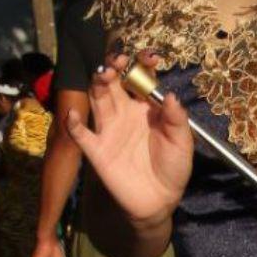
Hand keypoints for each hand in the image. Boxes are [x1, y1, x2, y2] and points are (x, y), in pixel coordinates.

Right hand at [67, 53, 193, 226]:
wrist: (160, 200)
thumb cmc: (173, 167)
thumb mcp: (182, 142)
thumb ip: (177, 119)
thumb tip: (170, 95)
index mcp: (147, 107)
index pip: (140, 78)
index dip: (142, 63)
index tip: (149, 57)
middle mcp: (125, 112)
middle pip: (114, 82)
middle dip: (113, 67)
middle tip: (117, 62)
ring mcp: (109, 129)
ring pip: (97, 98)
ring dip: (96, 83)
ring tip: (103, 74)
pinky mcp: (97, 150)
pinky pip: (81, 134)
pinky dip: (74, 123)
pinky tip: (74, 115)